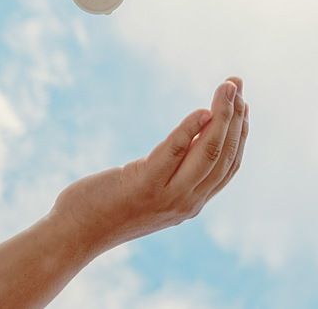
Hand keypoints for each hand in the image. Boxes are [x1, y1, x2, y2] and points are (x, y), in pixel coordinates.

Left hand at [49, 77, 249, 254]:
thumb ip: (170, 171)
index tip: (242, 102)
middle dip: (236, 116)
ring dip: (223, 115)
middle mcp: (187, 202)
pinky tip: (201, 110)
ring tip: (227, 88)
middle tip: (237, 83)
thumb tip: (187, 137)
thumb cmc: (104, 207)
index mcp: (191, 202)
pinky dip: (191, 129)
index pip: (230, 165)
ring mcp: (168, 196)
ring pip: (210, 152)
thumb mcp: (147, 189)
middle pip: (225, 155)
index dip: (240, 132)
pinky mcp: (144, 184)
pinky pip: (176, 152)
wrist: (75, 233)